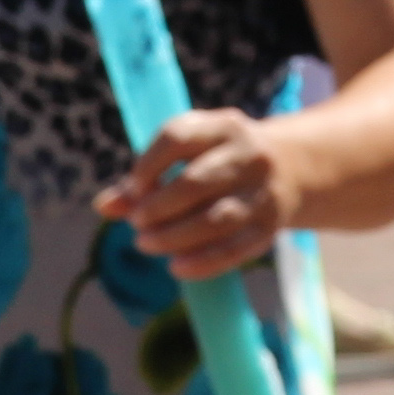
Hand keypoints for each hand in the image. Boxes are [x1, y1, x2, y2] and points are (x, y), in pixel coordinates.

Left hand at [95, 107, 300, 282]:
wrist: (289, 169)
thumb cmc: (220, 161)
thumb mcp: (190, 153)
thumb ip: (146, 177)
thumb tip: (104, 205)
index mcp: (223, 126)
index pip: (178, 138)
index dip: (148, 165)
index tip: (132, 190)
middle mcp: (248, 155)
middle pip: (196, 182)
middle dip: (158, 207)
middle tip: (136, 224)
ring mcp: (263, 192)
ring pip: (216, 219)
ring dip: (175, 236)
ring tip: (147, 244)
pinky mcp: (270, 227)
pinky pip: (235, 249)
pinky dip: (203, 262)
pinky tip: (176, 268)